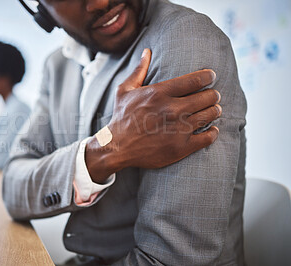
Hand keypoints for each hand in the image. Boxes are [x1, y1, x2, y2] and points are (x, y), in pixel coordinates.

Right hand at [85, 49, 220, 183]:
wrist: (117, 148)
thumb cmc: (121, 118)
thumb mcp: (125, 90)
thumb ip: (139, 70)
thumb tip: (146, 51)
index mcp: (160, 93)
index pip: (196, 79)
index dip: (208, 76)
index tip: (210, 76)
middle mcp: (172, 109)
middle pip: (208, 97)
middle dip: (213, 94)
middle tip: (212, 96)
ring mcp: (178, 129)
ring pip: (210, 115)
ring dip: (214, 111)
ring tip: (213, 110)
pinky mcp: (182, 147)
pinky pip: (208, 137)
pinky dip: (213, 132)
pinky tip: (211, 129)